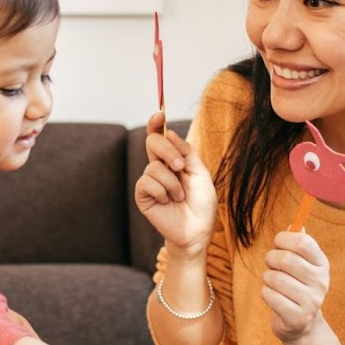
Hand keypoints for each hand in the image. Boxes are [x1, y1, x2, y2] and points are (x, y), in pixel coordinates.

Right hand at [134, 112, 216, 256]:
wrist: (197, 230)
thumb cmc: (201, 204)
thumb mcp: (200, 173)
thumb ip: (186, 152)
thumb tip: (170, 133)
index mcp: (173, 160)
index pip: (160, 137)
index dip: (156, 124)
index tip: (159, 114)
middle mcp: (159, 168)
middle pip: (152, 143)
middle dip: (167, 150)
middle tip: (180, 167)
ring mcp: (150, 182)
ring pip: (153, 167)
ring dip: (171, 182)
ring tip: (179, 197)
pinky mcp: (142, 196)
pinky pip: (146, 182)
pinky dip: (161, 191)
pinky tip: (168, 202)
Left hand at [261, 229, 330, 344]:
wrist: (302, 324)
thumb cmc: (295, 286)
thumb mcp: (300, 264)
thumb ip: (297, 244)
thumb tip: (294, 225)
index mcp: (322, 264)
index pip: (303, 243)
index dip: (284, 239)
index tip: (277, 243)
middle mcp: (321, 281)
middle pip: (286, 259)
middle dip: (271, 259)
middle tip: (271, 266)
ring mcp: (311, 301)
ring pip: (274, 278)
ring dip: (267, 278)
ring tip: (273, 284)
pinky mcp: (297, 317)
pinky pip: (269, 295)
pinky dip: (266, 294)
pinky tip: (274, 298)